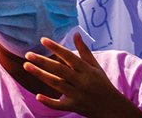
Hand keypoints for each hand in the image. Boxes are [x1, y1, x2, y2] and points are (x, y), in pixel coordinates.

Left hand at [24, 33, 141, 116]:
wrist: (114, 109)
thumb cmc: (103, 84)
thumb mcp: (95, 67)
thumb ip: (84, 51)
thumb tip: (75, 33)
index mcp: (87, 70)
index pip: (70, 57)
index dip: (56, 48)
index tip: (42, 40)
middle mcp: (82, 82)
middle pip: (60, 70)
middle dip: (43, 62)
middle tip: (28, 54)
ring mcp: (78, 95)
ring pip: (57, 84)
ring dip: (41, 75)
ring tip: (26, 66)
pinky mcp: (75, 107)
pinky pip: (60, 105)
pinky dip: (49, 102)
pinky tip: (38, 96)